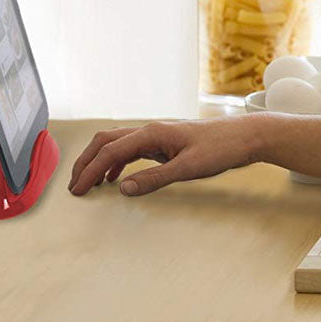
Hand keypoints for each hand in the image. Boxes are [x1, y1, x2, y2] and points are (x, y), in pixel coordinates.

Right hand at [67, 116, 258, 196]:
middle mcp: (151, 130)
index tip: (77, 191)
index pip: (110, 151)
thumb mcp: (188, 168)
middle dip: (86, 162)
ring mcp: (158, 135)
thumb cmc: (221, 149)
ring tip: (89, 183)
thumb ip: (155, 179)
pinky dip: (118, 162)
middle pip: (106, 142)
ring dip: (100, 161)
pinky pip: (133, 150)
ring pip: (118, 144)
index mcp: (152, 133)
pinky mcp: (166, 142)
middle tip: (75, 186)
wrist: (246, 137)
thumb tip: (122, 188)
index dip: (89, 171)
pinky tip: (116, 177)